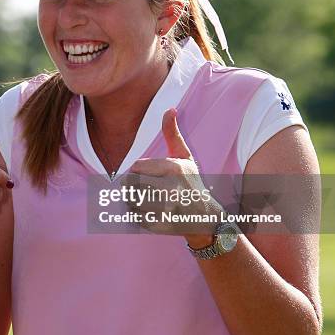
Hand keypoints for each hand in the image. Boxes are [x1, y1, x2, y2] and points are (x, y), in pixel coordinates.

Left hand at [125, 109, 222, 240]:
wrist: (205, 218)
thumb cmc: (192, 183)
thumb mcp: (184, 157)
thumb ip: (172, 134)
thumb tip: (170, 108)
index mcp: (174, 168)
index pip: (136, 168)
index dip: (140, 172)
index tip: (153, 176)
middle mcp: (171, 189)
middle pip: (130, 184)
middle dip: (134, 186)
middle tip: (148, 189)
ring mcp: (165, 210)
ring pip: (130, 201)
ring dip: (133, 201)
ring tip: (148, 200)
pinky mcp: (160, 225)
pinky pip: (134, 217)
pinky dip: (137, 216)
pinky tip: (151, 214)